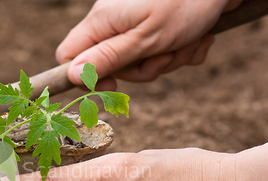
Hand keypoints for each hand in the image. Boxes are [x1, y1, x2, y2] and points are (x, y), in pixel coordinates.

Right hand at [56, 0, 242, 89]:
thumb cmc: (186, 2)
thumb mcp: (144, 38)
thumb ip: (106, 58)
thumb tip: (71, 76)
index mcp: (102, 21)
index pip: (68, 55)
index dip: (84, 77)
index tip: (112, 84)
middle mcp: (114, 20)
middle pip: (111, 65)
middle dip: (142, 69)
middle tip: (164, 55)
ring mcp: (136, 21)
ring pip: (140, 61)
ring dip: (168, 60)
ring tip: (187, 41)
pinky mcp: (158, 24)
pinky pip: (161, 51)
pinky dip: (182, 50)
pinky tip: (198, 36)